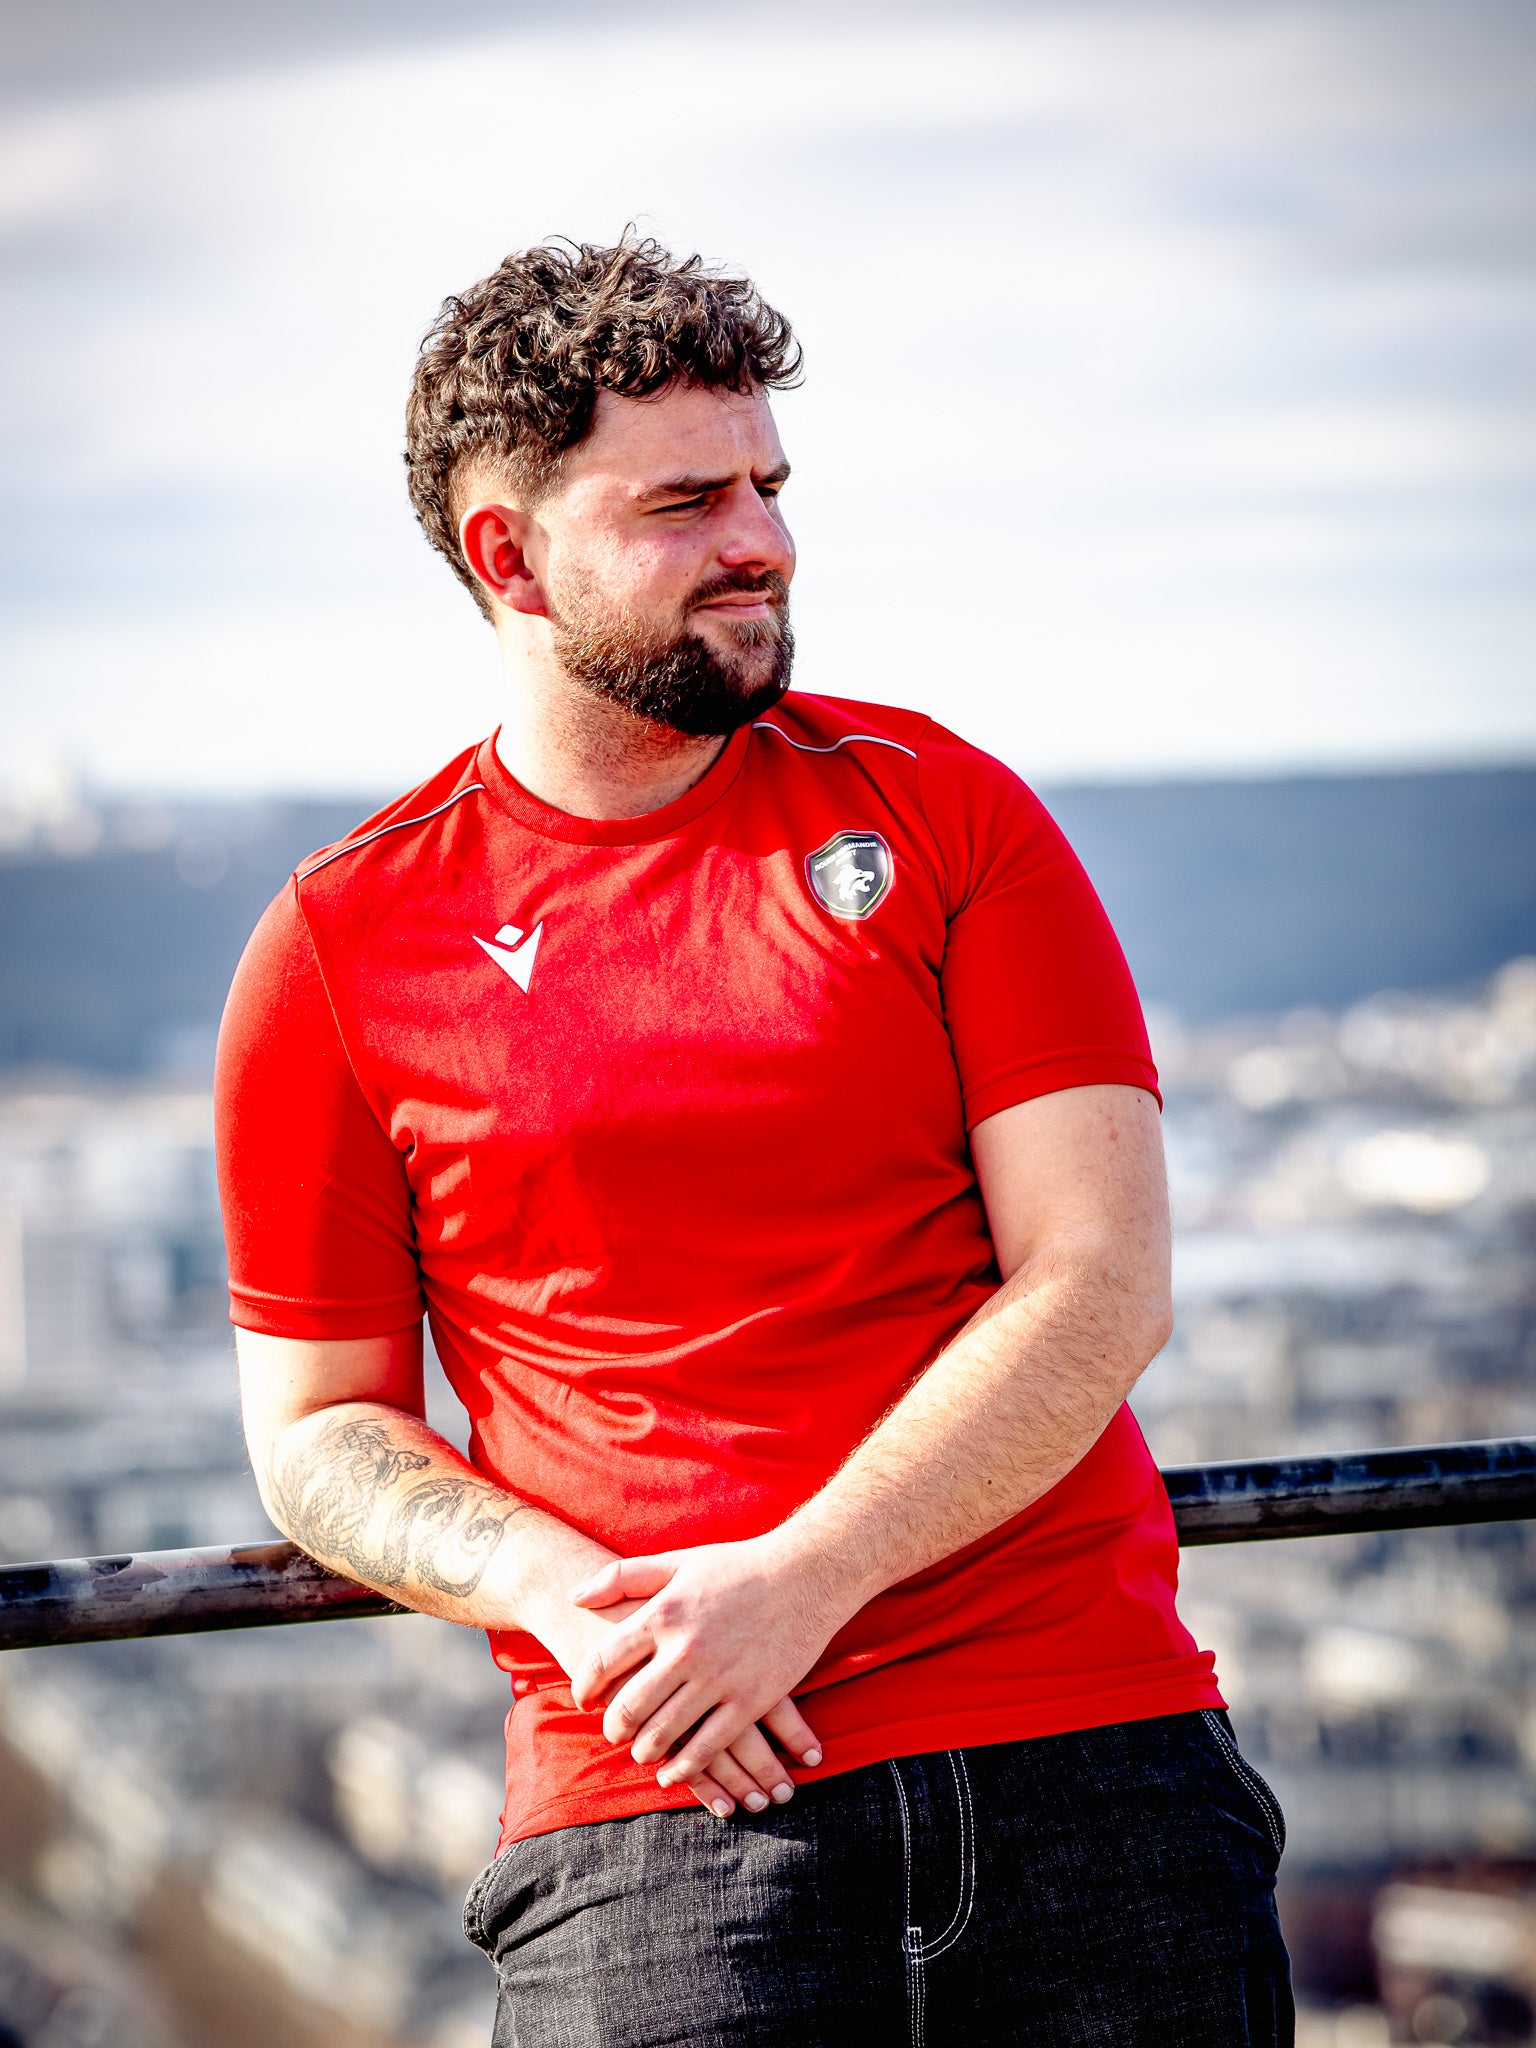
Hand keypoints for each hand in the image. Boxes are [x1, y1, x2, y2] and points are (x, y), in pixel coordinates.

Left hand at [530, 1575, 808, 1820]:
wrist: (806, 1574)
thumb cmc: (738, 1565)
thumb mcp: (678, 1561)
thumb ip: (622, 1576)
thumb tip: (574, 1595)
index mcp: (663, 1613)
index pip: (604, 1660)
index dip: (586, 1685)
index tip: (584, 1697)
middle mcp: (685, 1649)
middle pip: (629, 1705)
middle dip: (613, 1726)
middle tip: (612, 1732)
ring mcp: (718, 1678)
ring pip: (664, 1734)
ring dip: (645, 1750)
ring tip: (640, 1750)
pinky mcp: (750, 1701)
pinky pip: (707, 1747)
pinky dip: (685, 1768)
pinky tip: (673, 1772)